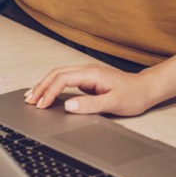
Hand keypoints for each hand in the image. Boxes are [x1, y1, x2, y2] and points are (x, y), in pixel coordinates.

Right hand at [25, 62, 162, 116]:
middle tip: (29, 100)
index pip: (62, 79)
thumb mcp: (113, 103)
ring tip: (31, 96)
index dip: (49, 92)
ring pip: (59, 75)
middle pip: (56, 74)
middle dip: (40, 87)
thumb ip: (90, 104)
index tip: (41, 105)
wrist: (146, 89)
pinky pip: (65, 80)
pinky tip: (47, 92)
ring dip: (44, 84)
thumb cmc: (133, 96)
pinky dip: (52, 85)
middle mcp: (87, 70)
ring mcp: (87, 74)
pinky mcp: (88, 80)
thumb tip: (68, 105)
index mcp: (91, 74)